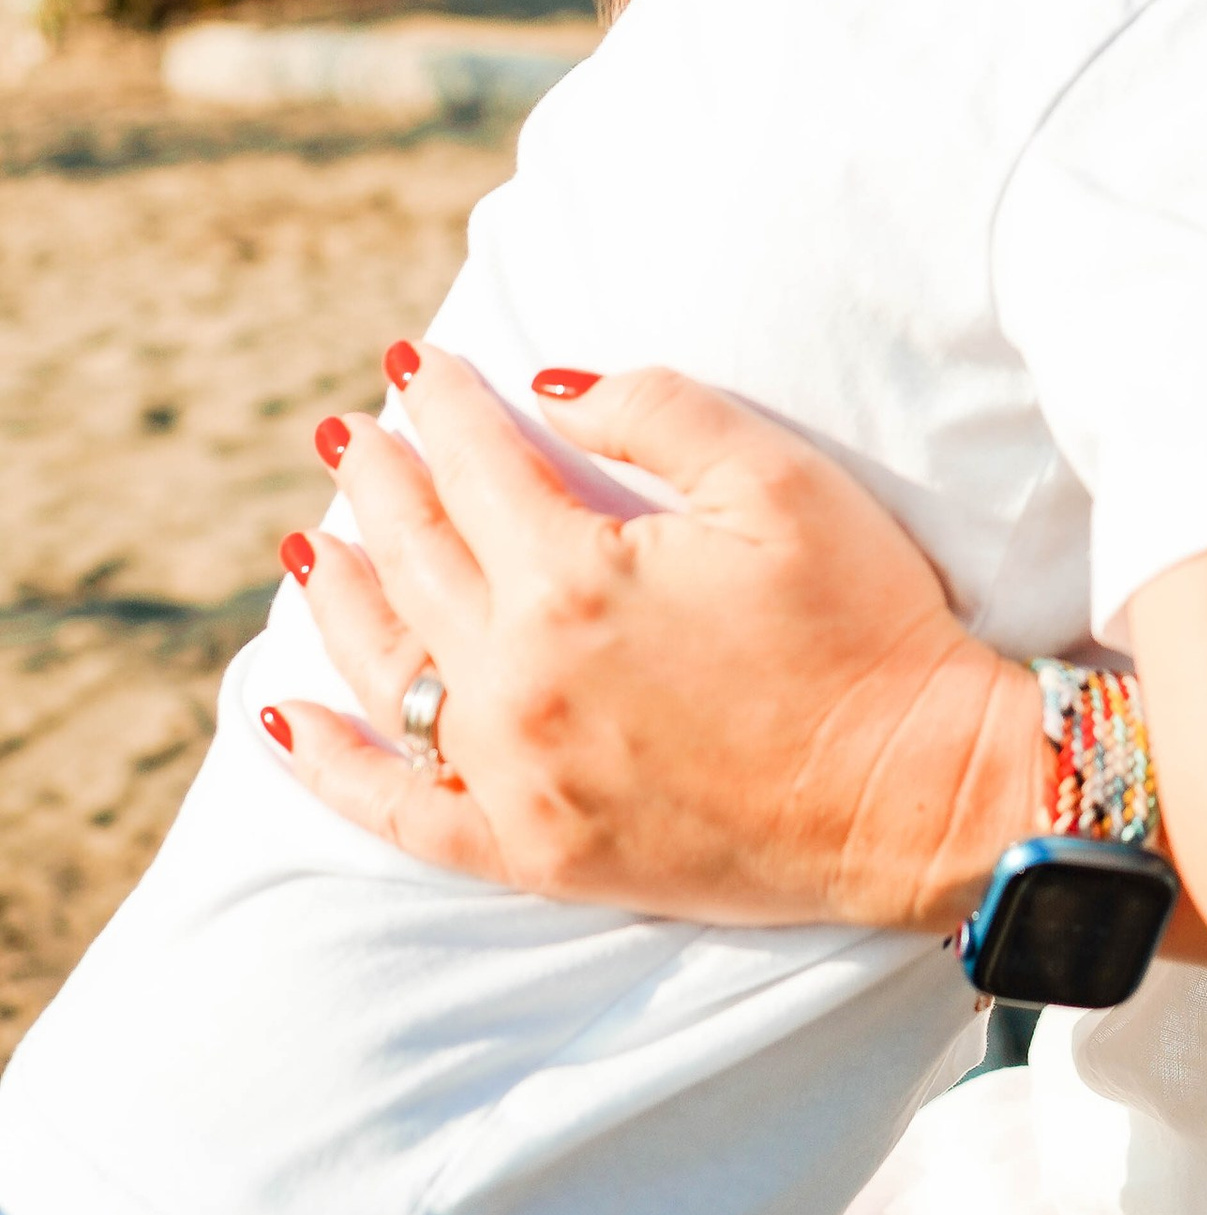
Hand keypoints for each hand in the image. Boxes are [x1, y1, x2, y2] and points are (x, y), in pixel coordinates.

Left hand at [269, 348, 1044, 929]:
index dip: (440, 401)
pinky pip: (399, 811)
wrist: (915, 789)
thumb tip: (548, 388)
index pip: (473, 462)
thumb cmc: (865, 622)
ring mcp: (518, 775)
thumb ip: (658, 411)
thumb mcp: (778, 481)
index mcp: (574, 577)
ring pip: (387, 669)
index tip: (415, 362)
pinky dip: (331, 764)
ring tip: (311, 543)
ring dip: (338, 595)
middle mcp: (520, 679)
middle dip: (378, 480)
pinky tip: (282, 717)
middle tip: (351, 436)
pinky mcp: (534, 851)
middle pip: (414, 556)